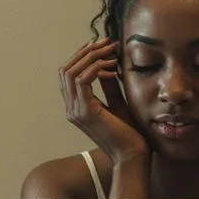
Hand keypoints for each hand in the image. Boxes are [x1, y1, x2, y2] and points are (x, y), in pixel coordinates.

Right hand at [59, 39, 147, 164]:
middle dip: (86, 52)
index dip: (82, 55)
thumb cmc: (129, 133)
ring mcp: (75, 111)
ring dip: (91, 57)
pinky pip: (82, 80)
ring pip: (71, 72)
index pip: (68, 73)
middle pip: (66, 69)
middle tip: (106, 43)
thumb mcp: (117, 103)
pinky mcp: (86, 112)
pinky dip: (95, 68)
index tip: (101, 45)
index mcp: (75, 106)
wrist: (132, 155)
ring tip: (110, 53)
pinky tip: (111, 67)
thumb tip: (108, 64)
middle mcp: (71, 108)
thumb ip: (109, 86)